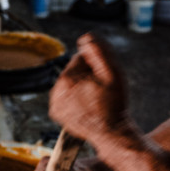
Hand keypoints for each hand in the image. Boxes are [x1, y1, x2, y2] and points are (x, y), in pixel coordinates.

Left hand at [48, 33, 133, 147]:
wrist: (112, 133)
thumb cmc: (114, 104)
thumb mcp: (112, 73)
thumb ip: (99, 51)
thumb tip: (85, 37)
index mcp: (66, 79)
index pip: (80, 59)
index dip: (95, 67)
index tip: (103, 80)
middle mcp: (55, 91)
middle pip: (74, 72)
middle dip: (87, 77)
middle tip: (101, 91)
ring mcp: (55, 104)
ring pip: (70, 85)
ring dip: (82, 88)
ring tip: (96, 100)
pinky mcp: (57, 114)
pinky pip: (67, 98)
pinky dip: (76, 100)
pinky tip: (88, 107)